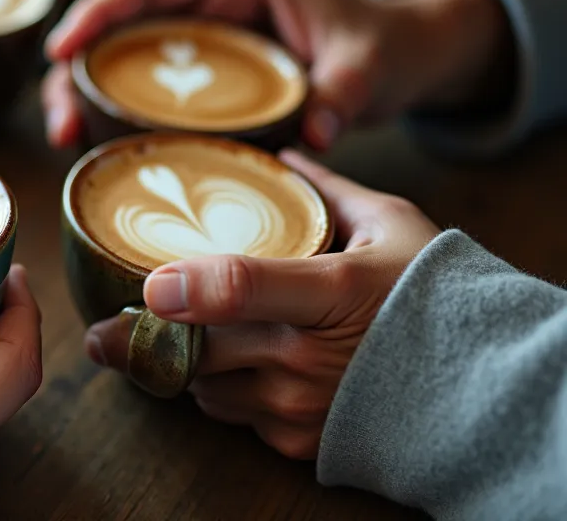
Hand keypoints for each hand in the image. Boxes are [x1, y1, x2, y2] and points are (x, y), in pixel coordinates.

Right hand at [42, 0, 510, 149]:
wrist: (399, 53)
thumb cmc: (383, 44)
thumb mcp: (368, 67)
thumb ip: (342, 94)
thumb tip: (314, 134)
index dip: (98, 11)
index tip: (62, 48)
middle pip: (119, 17)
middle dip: (78, 66)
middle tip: (60, 121)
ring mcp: (199, 21)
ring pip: (120, 47)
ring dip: (86, 90)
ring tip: (68, 139)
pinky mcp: (198, 55)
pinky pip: (142, 73)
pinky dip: (115, 105)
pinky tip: (98, 141)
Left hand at [83, 150, 439, 458]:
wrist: (478, 382)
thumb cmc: (432, 293)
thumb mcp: (392, 227)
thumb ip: (329, 190)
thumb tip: (287, 152)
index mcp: (333, 288)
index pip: (243, 287)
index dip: (187, 286)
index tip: (146, 286)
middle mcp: (310, 354)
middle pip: (196, 347)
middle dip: (146, 337)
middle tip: (114, 324)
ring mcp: (301, 404)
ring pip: (202, 384)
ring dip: (190, 361)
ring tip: (196, 335)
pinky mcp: (297, 440)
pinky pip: (231, 416)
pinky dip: (225, 392)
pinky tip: (243, 368)